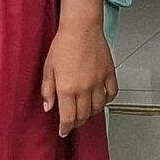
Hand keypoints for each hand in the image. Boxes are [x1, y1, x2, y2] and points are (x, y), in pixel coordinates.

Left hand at [41, 19, 115, 137]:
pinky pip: (112, 93)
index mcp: (66, 88)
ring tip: (85, 112)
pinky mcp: (109, 74)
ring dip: (91, 113)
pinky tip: (101, 99)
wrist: (81, 28)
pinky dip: (107, 100)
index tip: (63, 132)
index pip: (68, 117)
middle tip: (72, 123)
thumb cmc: (62, 45)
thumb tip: (48, 108)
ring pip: (98, 107)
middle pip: (83, 115)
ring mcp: (98, 82)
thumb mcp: (48, 68)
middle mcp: (84, 88)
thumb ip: (47, 90)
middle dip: (77, 123)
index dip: (65, 128)